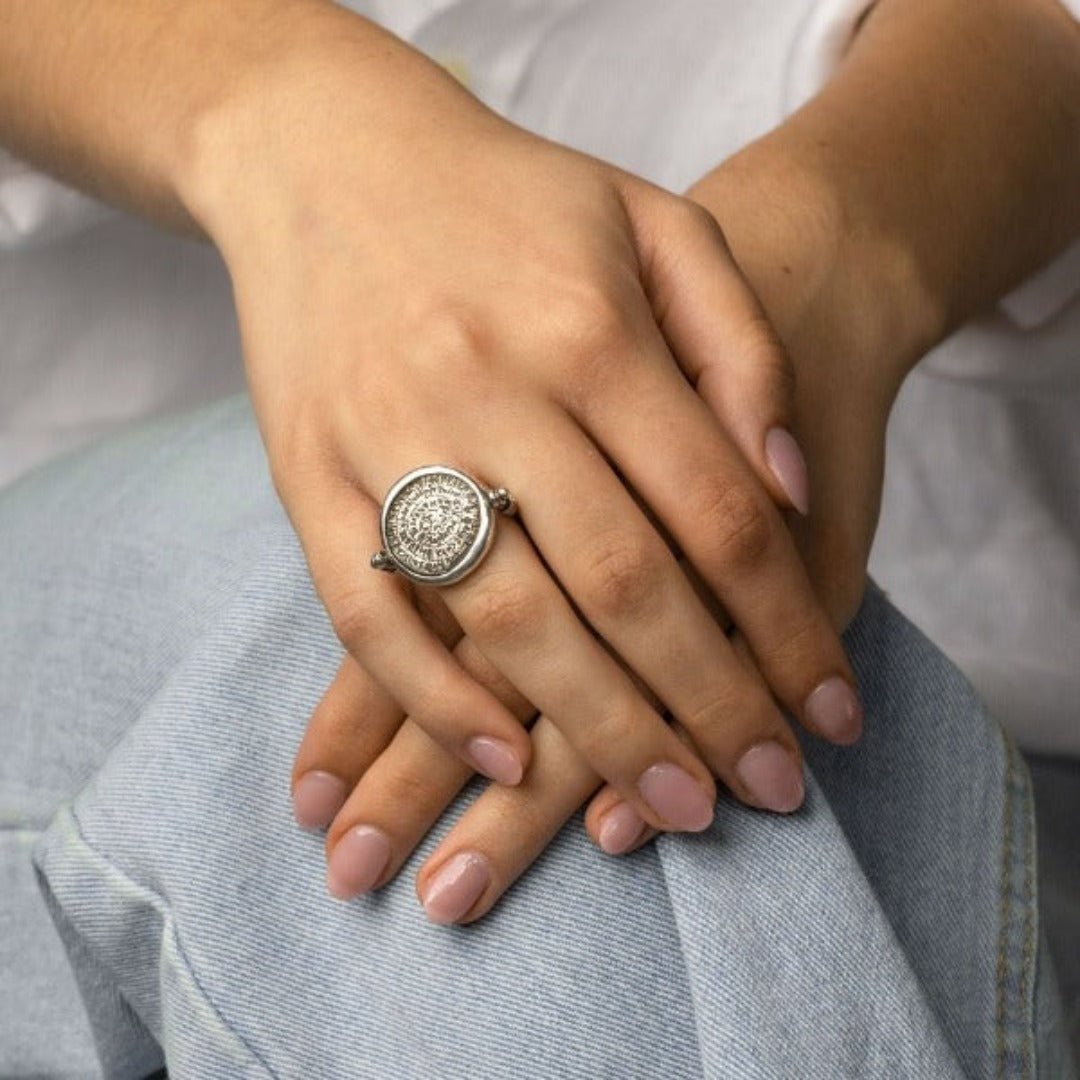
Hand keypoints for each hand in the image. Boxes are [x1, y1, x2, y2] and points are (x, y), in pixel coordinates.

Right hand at [202, 24, 860, 839]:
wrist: (329, 155)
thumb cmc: (511, 200)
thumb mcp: (655, 226)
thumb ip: (738, 348)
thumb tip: (785, 489)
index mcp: (590, 328)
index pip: (719, 515)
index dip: (786, 629)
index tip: (832, 715)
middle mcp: (492, 389)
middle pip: (625, 585)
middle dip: (710, 707)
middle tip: (769, 794)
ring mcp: (390, 436)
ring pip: (508, 617)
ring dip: (596, 730)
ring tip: (668, 808)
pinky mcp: (306, 474)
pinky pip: (368, 611)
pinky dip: (436, 696)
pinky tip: (504, 757)